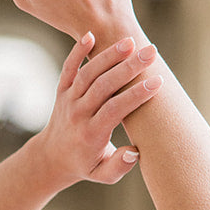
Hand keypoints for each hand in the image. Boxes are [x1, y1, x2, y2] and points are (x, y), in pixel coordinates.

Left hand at [35, 32, 162, 187]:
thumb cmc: (85, 165)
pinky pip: (68, 67)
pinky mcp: (62, 89)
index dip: (135, 95)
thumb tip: (135, 152)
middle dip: (128, 68)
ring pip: (87, 73)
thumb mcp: (102, 175)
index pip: (114, 110)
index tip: (157, 82)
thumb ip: (119, 166)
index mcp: (91, 134)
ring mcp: (68, 99)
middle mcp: (77, 113)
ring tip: (131, 41)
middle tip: (151, 53)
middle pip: (102, 86)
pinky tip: (92, 35)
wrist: (52, 157)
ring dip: (108, 55)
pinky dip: (77, 51)